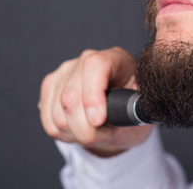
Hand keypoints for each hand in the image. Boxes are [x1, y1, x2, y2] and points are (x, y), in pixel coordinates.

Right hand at [39, 47, 154, 156]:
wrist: (120, 117)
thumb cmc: (132, 109)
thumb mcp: (143, 108)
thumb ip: (137, 107)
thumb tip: (127, 110)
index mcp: (115, 58)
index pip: (94, 65)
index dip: (92, 96)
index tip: (99, 121)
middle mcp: (86, 60)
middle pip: (71, 97)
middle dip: (86, 129)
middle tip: (105, 135)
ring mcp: (65, 72)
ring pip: (58, 114)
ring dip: (77, 133)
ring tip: (95, 132)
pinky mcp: (50, 87)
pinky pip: (49, 121)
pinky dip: (65, 135)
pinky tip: (80, 130)